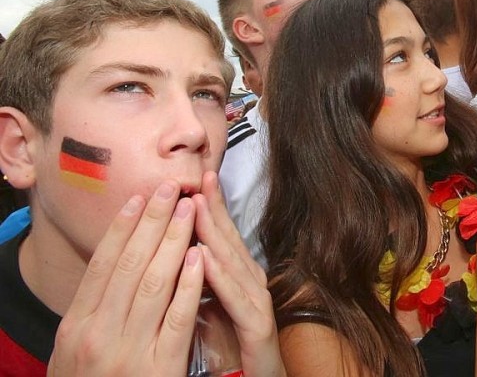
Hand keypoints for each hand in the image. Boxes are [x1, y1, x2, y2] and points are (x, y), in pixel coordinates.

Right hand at [48, 181, 203, 375]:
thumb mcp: (75, 352)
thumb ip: (92, 311)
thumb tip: (111, 264)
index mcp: (74, 327)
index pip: (103, 265)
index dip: (124, 227)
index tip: (142, 197)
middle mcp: (95, 336)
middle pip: (129, 265)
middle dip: (154, 221)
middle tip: (171, 187)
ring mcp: (126, 353)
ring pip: (153, 283)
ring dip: (175, 241)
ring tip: (190, 209)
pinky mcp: (156, 370)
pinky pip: (176, 320)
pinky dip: (188, 285)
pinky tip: (200, 258)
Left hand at [193, 172, 284, 376]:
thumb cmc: (231, 346)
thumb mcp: (209, 305)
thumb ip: (196, 279)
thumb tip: (172, 251)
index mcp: (237, 276)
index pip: (220, 234)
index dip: (208, 205)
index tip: (193, 178)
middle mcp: (251, 282)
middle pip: (229, 239)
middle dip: (213, 207)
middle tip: (199, 176)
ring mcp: (257, 302)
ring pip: (233, 261)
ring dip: (214, 232)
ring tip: (197, 205)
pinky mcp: (259, 326)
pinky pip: (236, 298)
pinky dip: (219, 276)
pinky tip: (203, 256)